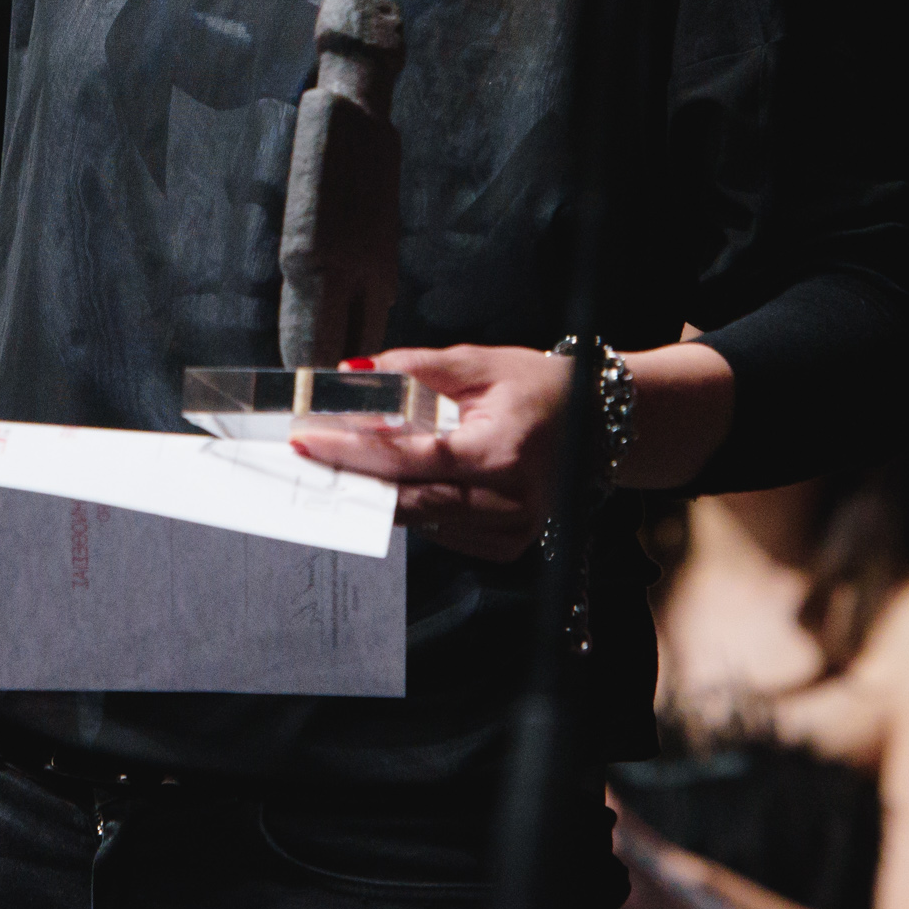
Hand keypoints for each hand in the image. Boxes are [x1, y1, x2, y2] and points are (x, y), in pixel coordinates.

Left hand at [285, 344, 566, 560]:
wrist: (600, 422)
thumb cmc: (540, 388)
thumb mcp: (479, 363)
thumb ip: (414, 368)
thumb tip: (352, 372)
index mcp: (501, 452)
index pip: (409, 459)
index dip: (353, 451)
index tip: (309, 440)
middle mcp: (509, 501)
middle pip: (408, 500)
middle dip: (353, 479)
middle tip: (309, 459)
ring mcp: (512, 530)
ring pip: (422, 520)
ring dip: (380, 494)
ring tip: (344, 465)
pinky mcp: (510, 545)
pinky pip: (444, 532)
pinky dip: (418, 507)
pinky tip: (406, 483)